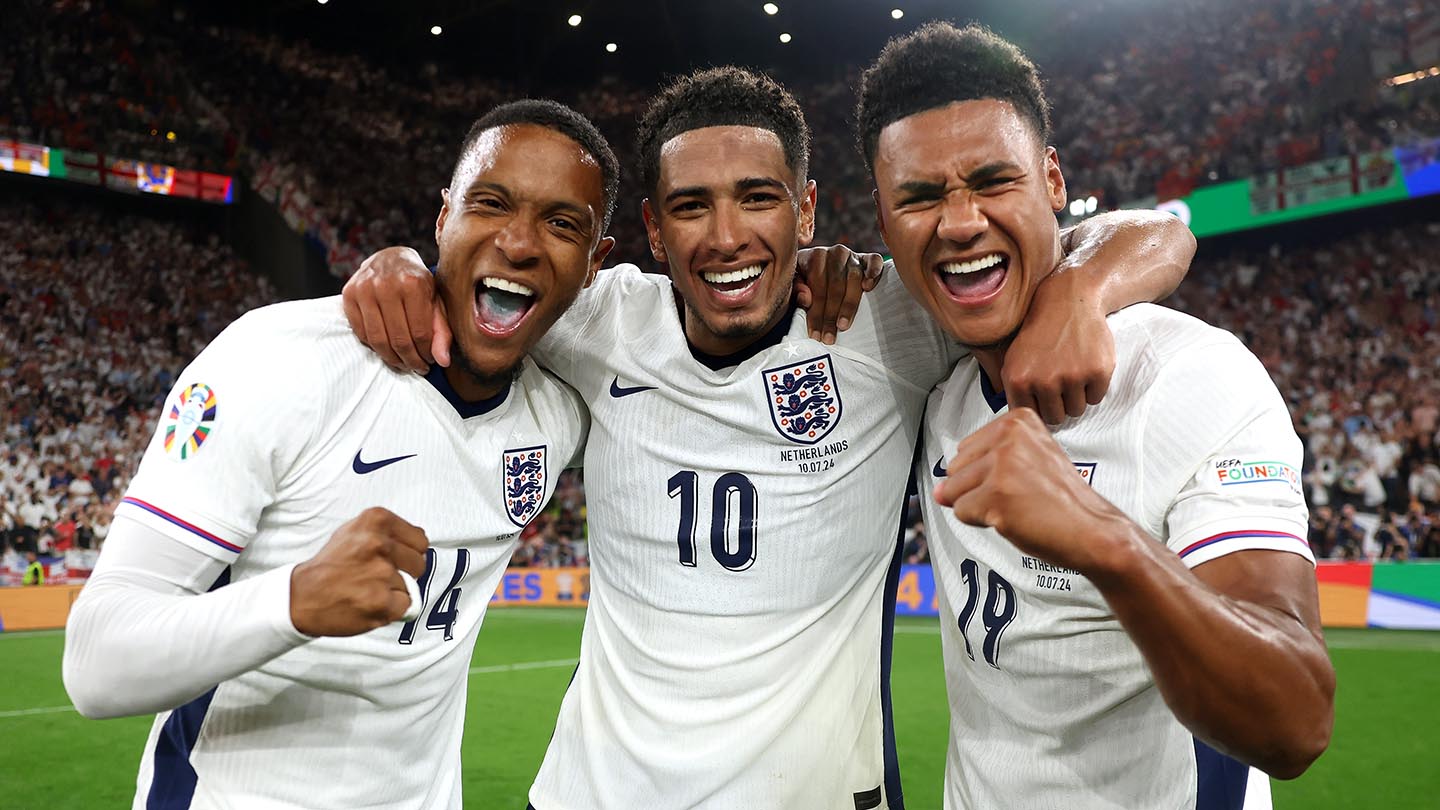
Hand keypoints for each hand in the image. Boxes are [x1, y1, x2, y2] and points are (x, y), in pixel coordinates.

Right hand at [289, 507, 429, 636]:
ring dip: (393, 592)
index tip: (393, 559)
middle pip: (419, 563)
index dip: (408, 553)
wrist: (301, 596)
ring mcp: (380, 573)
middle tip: (378, 577)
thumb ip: (388, 532)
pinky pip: (406, 606)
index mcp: (376, 520)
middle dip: (405, 573)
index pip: (420, 540)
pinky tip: (369, 603)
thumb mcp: (355, 531)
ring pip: (410, 586)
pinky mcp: (380, 601)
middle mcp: (379, 543)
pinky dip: (391, 609)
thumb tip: (418, 542)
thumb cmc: (330, 565)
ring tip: (367, 589)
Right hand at [342, 247, 449, 372]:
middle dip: (410, 360)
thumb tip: (443, 361)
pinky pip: (361, 332)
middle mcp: (386, 284)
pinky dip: (374, 347)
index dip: (426, 353)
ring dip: (392, 359)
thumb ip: (442, 331)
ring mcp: (364, 289)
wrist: (390, 258)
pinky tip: (386, 350)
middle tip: (417, 368)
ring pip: (378, 339)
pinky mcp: (348, 294)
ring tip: (403, 364)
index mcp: (413, 284)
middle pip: (399, 339)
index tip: (430, 361)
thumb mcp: (436, 301)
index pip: (420, 332)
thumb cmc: (417, 283)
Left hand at [794, 245, 883, 343]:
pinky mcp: (868, 258)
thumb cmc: (808, 278)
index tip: (815, 334)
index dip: (815, 312)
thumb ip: (798, 289)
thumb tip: (806, 298)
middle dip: (830, 314)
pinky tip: (868, 288)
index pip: (817, 285)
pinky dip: (873, 272)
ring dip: (849, 305)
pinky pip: (875, 261)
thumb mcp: (797, 282)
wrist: (825, 265)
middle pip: (835, 285)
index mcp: (815, 255)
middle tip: (829, 336)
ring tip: (843, 325)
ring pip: (854, 278)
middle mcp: (835, 252)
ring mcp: (853, 255)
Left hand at [936, 409, 1128, 574]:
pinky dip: (982, 522)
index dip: (986, 473)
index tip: (1021, 478)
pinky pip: (962, 512)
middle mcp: (1008, 436)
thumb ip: (979, 469)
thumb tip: (938, 491)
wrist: (1093, 529)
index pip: (965, 449)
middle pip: (955, 469)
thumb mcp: (1026, 464)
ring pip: (955, 492)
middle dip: (978, 489)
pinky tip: (1014, 518)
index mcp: (1017, 420)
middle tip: (1019, 496)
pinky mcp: (996, 495)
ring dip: (980, 507)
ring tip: (1018, 506)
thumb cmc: (1063, 500)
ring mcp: (1002, 465)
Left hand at [1002, 267, 1115, 424]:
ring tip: (1072, 370)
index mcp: (1019, 381)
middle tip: (1060, 379)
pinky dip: (1093, 387)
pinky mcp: (1097, 372)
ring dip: (1076, 395)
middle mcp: (1043, 381)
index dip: (1039, 406)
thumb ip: (1015, 391)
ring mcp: (1072, 377)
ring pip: (1076, 410)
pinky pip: (1096, 398)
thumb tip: (1021, 422)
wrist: (1069, 301)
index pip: (1031, 417)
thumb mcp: (1014, 359)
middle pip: (1056, 418)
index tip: (1042, 393)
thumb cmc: (1040, 333)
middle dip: (1059, 403)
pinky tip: (1086, 364)